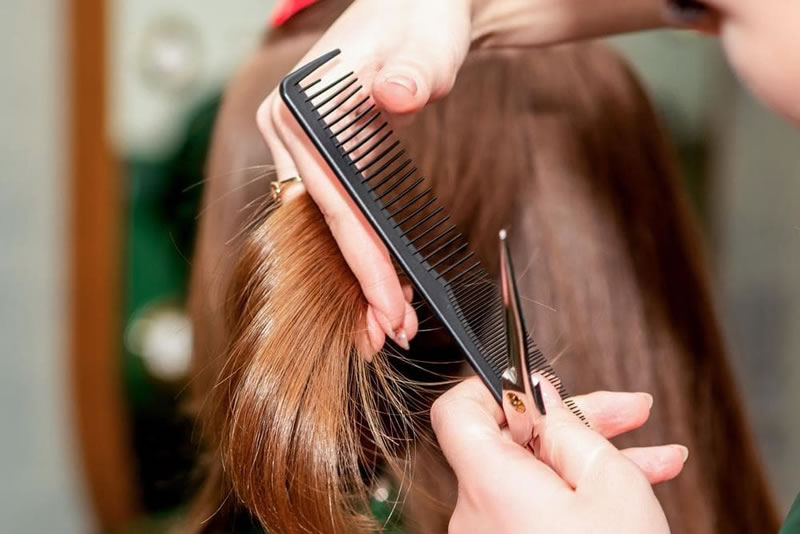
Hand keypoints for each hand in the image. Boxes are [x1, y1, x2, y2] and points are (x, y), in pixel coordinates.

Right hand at [257, 0, 664, 352]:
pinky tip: (382, 282)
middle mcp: (288, 130)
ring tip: (389, 322)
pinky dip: (360, 251)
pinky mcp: (322, 155)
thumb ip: (414, 70)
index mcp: (298, 107)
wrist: (421, 7)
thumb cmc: (422, 19)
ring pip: (327, 227)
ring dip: (358, 276)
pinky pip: (338, 213)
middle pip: (323, 223)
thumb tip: (396, 94)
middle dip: (359, 282)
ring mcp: (301, 145)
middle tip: (391, 330)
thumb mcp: (425, 43)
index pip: (332, 200)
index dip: (362, 259)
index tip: (390, 303)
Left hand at [431, 377, 686, 532]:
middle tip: (629, 411)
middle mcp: (477, 512)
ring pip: (534, 475)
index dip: (495, 386)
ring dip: (590, 459)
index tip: (540, 383)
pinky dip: (576, 494)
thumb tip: (543, 396)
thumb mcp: (610, 482)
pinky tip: (635, 485)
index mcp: (491, 483)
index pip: (457, 412)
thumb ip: (569, 426)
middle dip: (573, 421)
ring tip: (655, 456)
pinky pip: (535, 508)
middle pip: (512, 439)